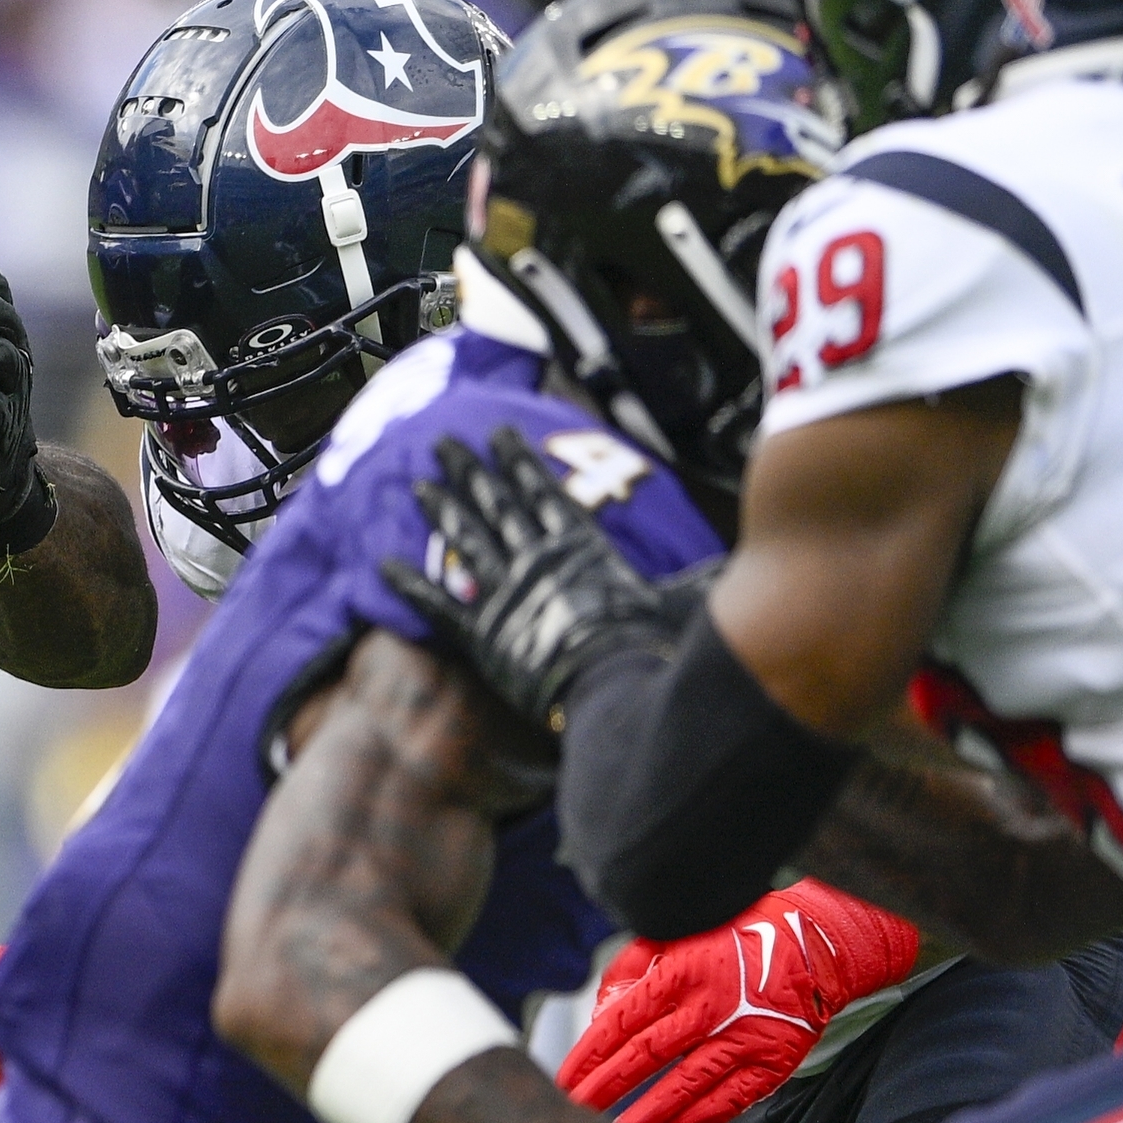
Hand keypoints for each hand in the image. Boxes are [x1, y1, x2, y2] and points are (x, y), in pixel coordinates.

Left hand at [381, 428, 708, 730]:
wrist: (618, 687)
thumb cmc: (655, 648)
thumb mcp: (687, 602)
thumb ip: (700, 580)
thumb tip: (739, 571)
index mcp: (581, 547)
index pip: (543, 493)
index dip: (517, 463)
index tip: (498, 436)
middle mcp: (537, 560)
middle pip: (496, 505)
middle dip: (469, 471)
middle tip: (443, 442)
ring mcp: (507, 594)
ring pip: (465, 540)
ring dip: (440, 509)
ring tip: (417, 482)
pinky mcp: (484, 634)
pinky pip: (439, 604)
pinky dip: (411, 585)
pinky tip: (383, 564)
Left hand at [559, 881, 926, 1122]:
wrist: (816, 945)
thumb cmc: (735, 938)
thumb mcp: (676, 934)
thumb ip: (631, 971)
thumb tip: (602, 1015)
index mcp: (683, 970)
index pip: (623, 1020)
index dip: (590, 1054)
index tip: (566, 1079)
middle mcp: (713, 1004)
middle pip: (647, 1055)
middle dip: (607, 1087)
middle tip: (579, 1111)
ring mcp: (746, 1035)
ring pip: (687, 1084)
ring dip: (648, 1113)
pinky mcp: (774, 1060)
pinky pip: (731, 1098)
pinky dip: (699, 1118)